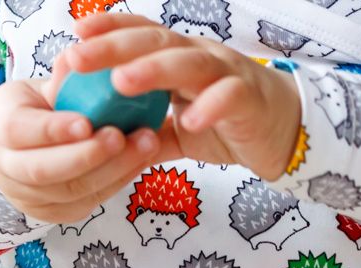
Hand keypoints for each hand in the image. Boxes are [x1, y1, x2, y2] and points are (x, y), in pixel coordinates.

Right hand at [0, 76, 162, 225]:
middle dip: (88, 155)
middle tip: (122, 136)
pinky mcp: (57, 215)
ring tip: (146, 144)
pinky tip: (141, 159)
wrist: (18, 151)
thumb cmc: (33, 111)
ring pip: (72, 191)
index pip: (19, 131)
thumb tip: (87, 57)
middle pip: (45, 170)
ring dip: (114, 169)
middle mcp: (7, 169)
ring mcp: (31, 199)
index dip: (52, 130)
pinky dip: (119, 179)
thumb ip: (62, 80)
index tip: (86, 122)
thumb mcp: (39, 89)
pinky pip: (90, 201)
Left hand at [55, 12, 302, 182]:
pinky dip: (208, 108)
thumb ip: (149, 132)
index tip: (74, 38)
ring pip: (187, 63)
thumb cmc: (230, 123)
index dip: (109, 32)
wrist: (285, 132)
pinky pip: (227, 98)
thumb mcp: (180, 130)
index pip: (141, 36)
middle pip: (154, 43)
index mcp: (180, 59)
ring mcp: (226, 74)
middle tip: (78, 56)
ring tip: (122, 82)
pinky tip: (188, 120)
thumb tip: (110, 142)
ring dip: (153, 70)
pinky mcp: (248, 99)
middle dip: (114, 48)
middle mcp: (200, 57)